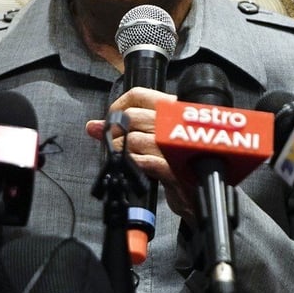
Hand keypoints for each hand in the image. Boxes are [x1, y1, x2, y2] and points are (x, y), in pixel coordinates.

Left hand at [85, 86, 197, 223]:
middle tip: (114, 144)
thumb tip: (94, 126)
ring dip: (120, 150)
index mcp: (174, 112)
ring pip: (135, 138)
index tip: (111, 120)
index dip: (118, 107)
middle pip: (134, 116)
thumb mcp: (152, 144)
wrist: (200, 197)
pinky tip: (134, 166)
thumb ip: (124, 132)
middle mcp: (177, 125)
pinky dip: (134, 163)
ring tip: (122, 158)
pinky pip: (146, 161)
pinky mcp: (176, 171)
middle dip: (116, 132)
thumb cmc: (177, 167)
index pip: (140, 95)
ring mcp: (177, 148)